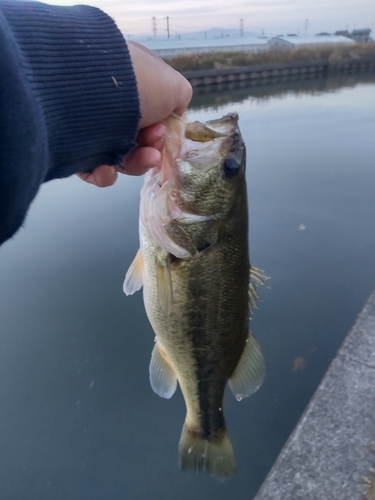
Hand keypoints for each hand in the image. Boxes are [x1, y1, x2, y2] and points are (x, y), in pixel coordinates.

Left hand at [77, 41, 191, 186]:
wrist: (89, 91)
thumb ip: (180, 99)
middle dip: (151, 147)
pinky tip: (107, 167)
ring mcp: (90, 126)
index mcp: (130, 84)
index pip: (149, 113)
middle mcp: (108, 103)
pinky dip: (105, 173)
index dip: (162, 128)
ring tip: (143, 158)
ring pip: (119, 157)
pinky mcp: (73, 147)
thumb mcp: (173, 86)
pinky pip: (94, 168)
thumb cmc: (137, 83)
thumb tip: (173, 113)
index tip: (165, 131)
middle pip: (137, 139)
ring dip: (137, 163)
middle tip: (153, 147)